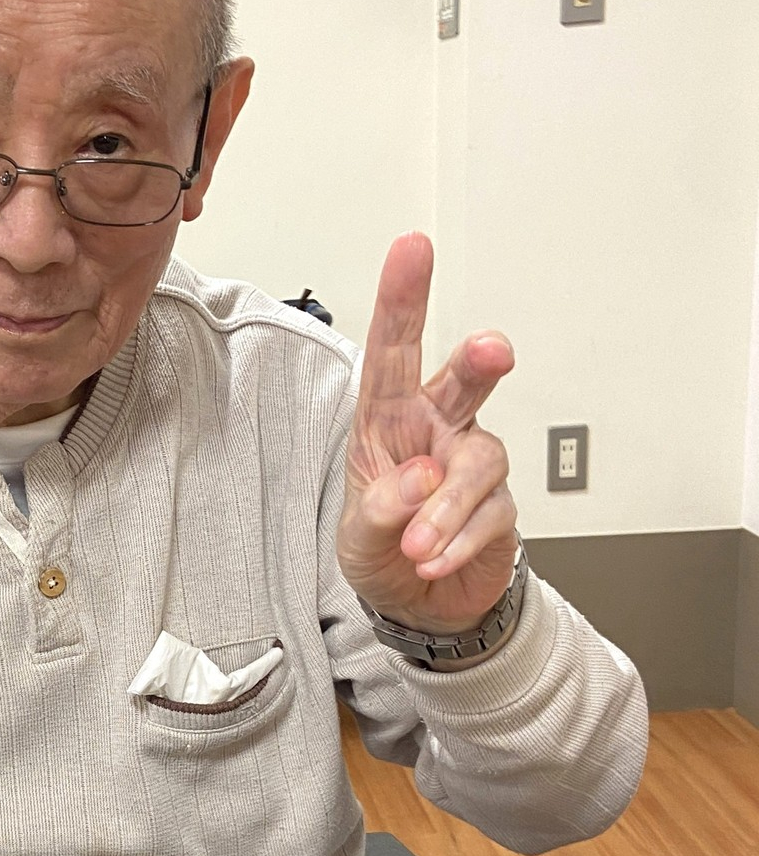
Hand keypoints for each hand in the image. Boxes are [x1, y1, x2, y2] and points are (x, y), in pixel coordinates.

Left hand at [336, 232, 518, 633]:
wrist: (420, 605)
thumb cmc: (381, 551)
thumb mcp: (355, 537)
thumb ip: (377, 510)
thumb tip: (417, 479)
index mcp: (388, 421)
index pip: (392, 353)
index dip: (402, 301)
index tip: (412, 250)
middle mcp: (435, 430)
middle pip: (464, 382)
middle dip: (479, 363)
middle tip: (491, 351)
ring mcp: (471, 466)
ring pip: (479, 463)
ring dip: (446, 508)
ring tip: (417, 543)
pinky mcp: (500, 505)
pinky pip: (490, 514)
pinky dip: (458, 541)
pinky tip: (432, 559)